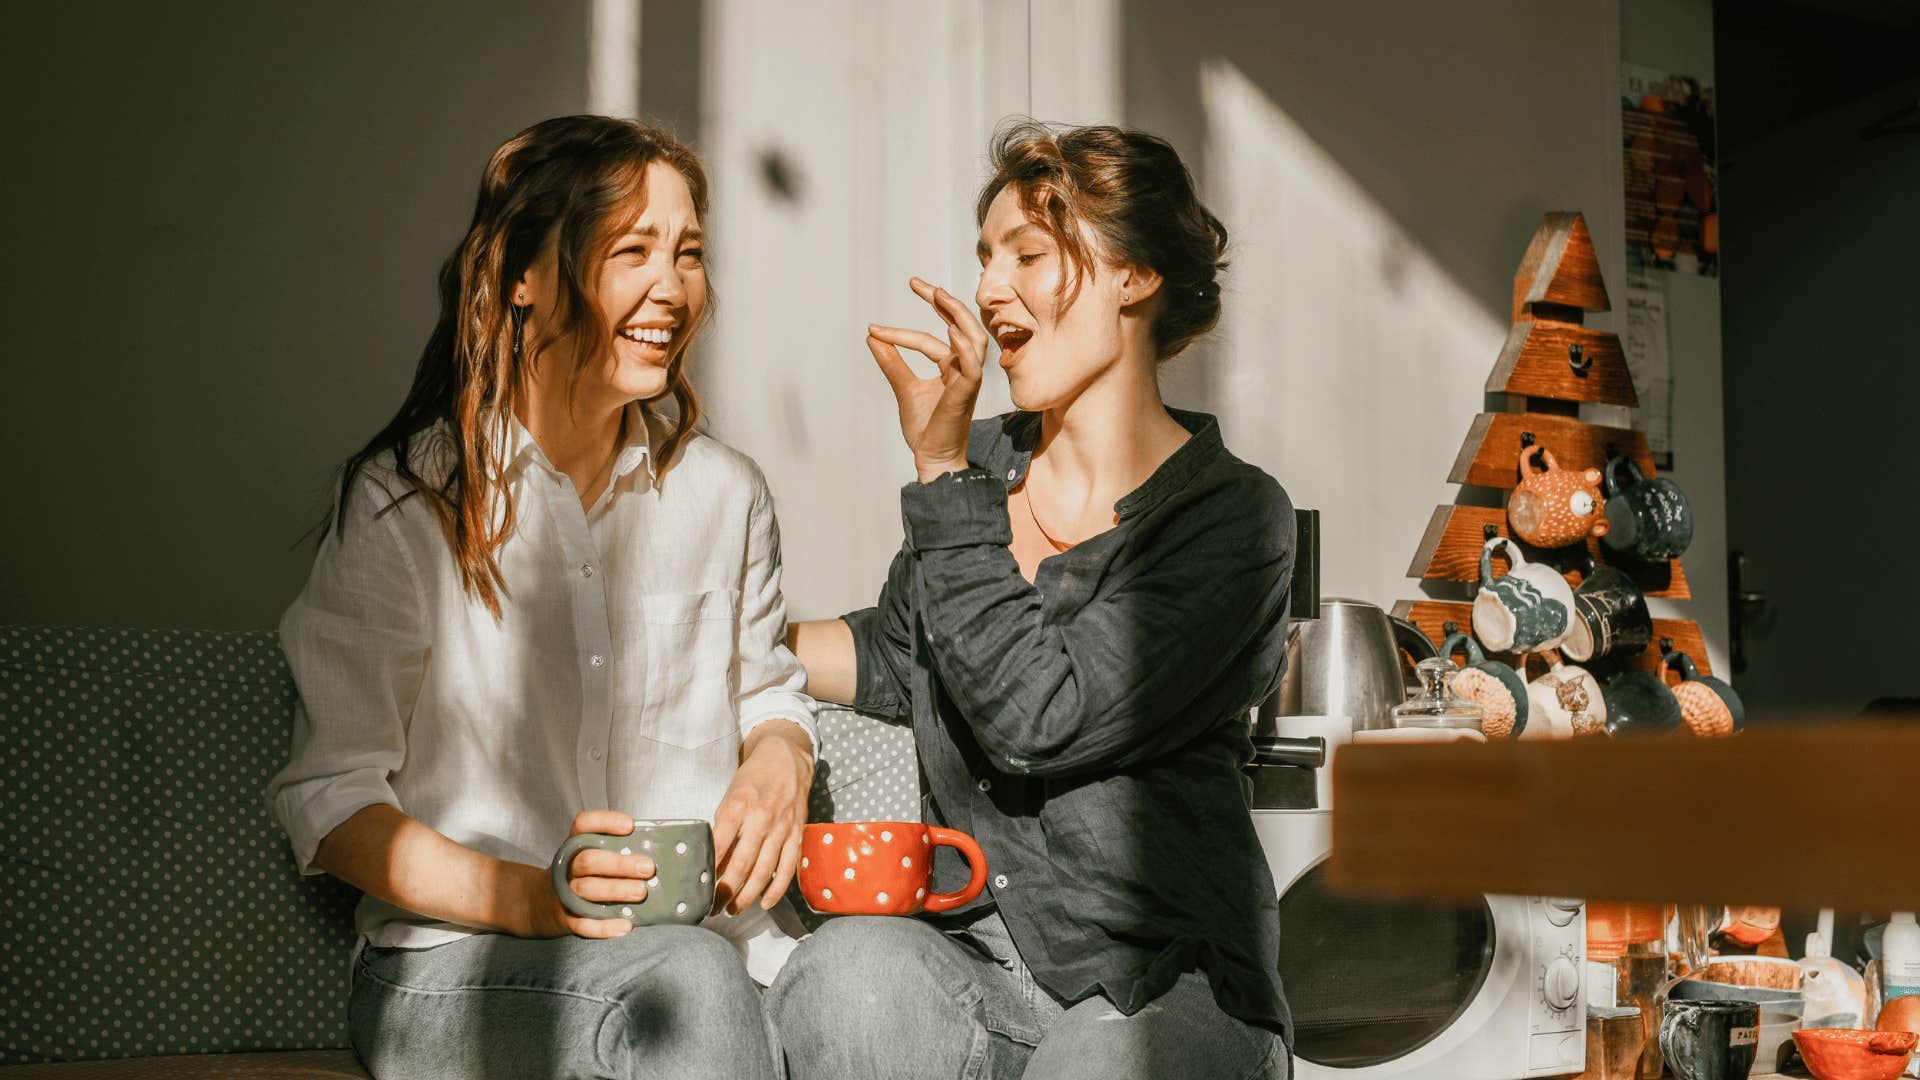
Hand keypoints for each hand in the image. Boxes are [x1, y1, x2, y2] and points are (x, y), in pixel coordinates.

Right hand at [522, 809, 655, 938]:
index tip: (630, 826)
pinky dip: (605, 927)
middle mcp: (567, 866)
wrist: (540, 903)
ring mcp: (564, 892)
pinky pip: (583, 924)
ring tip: (641, 892)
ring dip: (616, 890)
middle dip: (619, 864)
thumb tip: (656, 853)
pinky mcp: (566, 918)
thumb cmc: (579, 875)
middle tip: (648, 868)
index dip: (606, 822)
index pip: (583, 825)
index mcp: (574, 845)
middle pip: (588, 861)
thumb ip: (614, 851)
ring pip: (586, 889)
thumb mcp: (588, 855)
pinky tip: (626, 925)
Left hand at [711, 720, 813, 914]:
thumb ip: (723, 826)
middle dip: (724, 892)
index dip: (708, 872)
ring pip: (764, 872)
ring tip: (733, 909)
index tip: (698, 890)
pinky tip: (764, 903)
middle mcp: (760, 820)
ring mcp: (781, 829)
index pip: (719, 847)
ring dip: (747, 896)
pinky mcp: (796, 834)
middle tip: (712, 909)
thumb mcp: (730, 796)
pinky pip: (787, 868)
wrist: (787, 758)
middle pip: (740, 865)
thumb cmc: (753, 778)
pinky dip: (777, 889)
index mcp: (737, 808)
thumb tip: (712, 859)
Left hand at [867, 277, 988, 481]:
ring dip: (957, 314)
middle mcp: (963, 370)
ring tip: (936, 294)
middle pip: (962, 326)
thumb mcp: (903, 388)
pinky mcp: (967, 392)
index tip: (873, 329)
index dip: (901, 332)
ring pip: (974, 338)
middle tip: (916, 283)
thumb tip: (872, 337)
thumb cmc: (925, 428)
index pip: (931, 339)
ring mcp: (968, 379)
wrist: (931, 457)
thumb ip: (892, 362)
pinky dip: (963, 346)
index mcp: (951, 368)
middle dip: (943, 302)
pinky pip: (972, 364)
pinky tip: (948, 329)